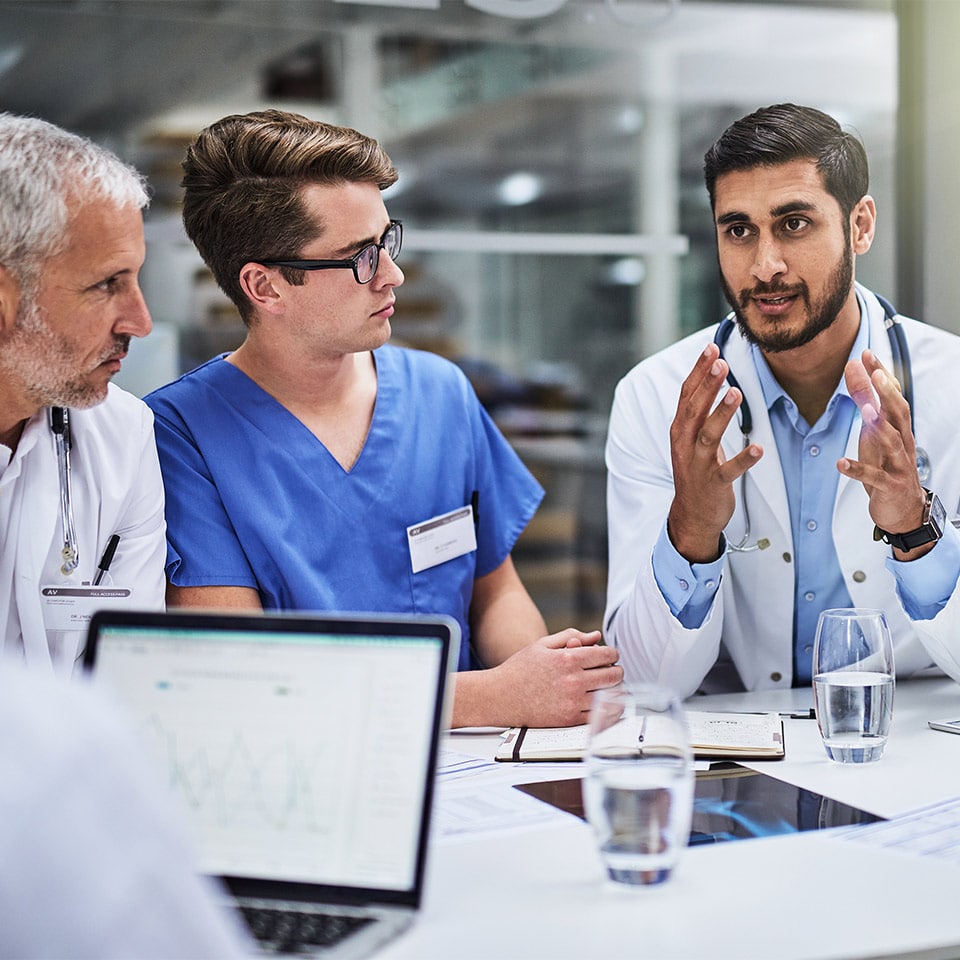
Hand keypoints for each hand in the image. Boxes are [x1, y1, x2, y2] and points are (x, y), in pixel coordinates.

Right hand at [483, 629, 622, 727]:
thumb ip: (571, 636)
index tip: (611, 656)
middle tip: (614, 671)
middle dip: (617, 671)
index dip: (613, 654)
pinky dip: (608, 710)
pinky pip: (600, 716)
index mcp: (568, 658)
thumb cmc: (520, 669)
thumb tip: (595, 636)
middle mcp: (573, 680)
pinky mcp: (569, 720)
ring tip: (610, 687)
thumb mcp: (542, 645)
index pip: (606, 655)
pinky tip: (605, 704)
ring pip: (610, 696)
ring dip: (615, 690)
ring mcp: (572, 702)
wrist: (500, 696)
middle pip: (612, 676)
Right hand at [667, 342, 762, 561]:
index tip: (711, 348)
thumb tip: (711, 375)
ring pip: (708, 435)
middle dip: (707, 385)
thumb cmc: (696, 470)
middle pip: (694, 409)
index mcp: (680, 429)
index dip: (698, 371)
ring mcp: (697, 464)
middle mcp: (684, 444)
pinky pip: (728, 470)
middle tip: (721, 363)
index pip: (687, 394)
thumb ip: (699, 411)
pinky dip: (743, 460)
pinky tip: (758, 449)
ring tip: (736, 392)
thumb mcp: (691, 438)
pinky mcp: (713, 484)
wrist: (691, 514)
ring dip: (721, 414)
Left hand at [840, 349, 928, 553]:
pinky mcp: (889, 485)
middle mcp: (902, 442)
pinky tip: (840, 463)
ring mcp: (898, 464)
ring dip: (878, 425)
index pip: (893, 396)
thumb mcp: (876, 433)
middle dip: (887, 392)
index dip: (882, 375)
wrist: (903, 508)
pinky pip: (873, 477)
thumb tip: (857, 373)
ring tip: (863, 410)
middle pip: (898, 413)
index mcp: (898, 428)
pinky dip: (857, 469)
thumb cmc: (888, 465)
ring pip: (891, 442)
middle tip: (874, 373)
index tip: (867, 354)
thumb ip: (867, 404)